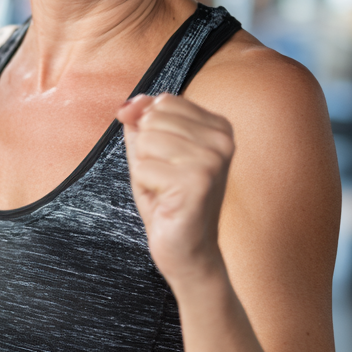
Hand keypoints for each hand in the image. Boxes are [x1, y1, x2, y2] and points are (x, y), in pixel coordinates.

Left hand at [117, 93, 234, 286]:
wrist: (187, 250)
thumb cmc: (167, 198)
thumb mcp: (149, 152)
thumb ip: (140, 121)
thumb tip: (129, 104)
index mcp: (219, 126)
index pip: (162, 101)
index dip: (150, 132)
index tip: (169, 161)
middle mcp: (223, 139)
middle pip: (152, 119)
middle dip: (146, 152)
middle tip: (166, 179)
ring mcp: (213, 160)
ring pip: (145, 142)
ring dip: (145, 170)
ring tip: (165, 189)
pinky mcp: (198, 181)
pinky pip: (142, 168)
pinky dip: (145, 187)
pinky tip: (166, 202)